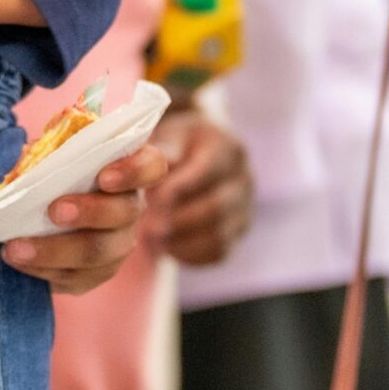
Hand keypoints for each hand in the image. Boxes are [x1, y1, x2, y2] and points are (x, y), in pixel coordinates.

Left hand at [4, 145, 167, 293]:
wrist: (44, 207)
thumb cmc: (57, 167)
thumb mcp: (57, 148)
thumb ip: (52, 144)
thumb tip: (30, 152)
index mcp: (129, 170)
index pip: (152, 167)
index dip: (133, 172)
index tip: (104, 177)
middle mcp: (131, 208)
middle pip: (124, 213)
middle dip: (90, 212)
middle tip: (54, 211)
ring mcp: (118, 245)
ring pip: (98, 254)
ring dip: (55, 250)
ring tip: (17, 248)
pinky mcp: (96, 274)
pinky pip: (75, 277)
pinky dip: (42, 269)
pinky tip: (17, 261)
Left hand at [145, 109, 253, 265]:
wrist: (193, 153)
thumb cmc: (176, 143)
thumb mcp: (168, 135)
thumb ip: (160, 150)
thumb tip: (145, 168)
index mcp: (227, 150)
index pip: (206, 172)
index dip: (176, 189)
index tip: (148, 198)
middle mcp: (243, 180)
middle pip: (216, 208)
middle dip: (177, 219)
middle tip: (146, 226)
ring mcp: (244, 209)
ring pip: (219, 235)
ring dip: (181, 240)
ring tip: (151, 238)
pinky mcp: (237, 232)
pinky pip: (217, 252)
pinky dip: (189, 253)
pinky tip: (165, 246)